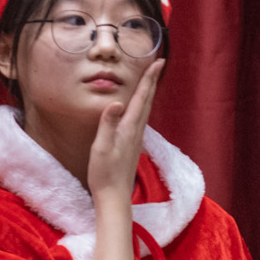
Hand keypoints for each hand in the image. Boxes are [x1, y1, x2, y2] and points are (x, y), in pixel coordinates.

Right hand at [87, 58, 164, 205]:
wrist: (113, 196)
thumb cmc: (104, 173)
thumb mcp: (100, 147)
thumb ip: (107, 124)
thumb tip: (116, 102)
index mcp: (129, 129)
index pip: (141, 98)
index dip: (148, 80)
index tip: (157, 63)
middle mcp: (136, 132)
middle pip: (147, 101)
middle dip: (152, 81)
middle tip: (158, 64)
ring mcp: (136, 139)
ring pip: (145, 110)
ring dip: (149, 93)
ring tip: (151, 80)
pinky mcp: (132, 145)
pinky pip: (140, 119)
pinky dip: (143, 106)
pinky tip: (141, 108)